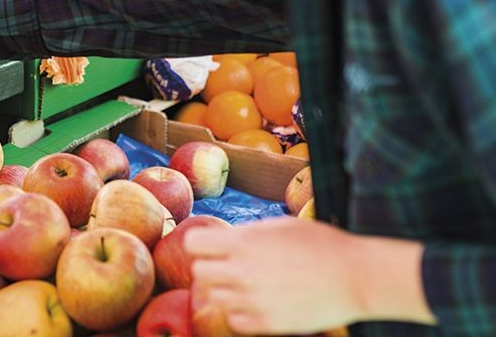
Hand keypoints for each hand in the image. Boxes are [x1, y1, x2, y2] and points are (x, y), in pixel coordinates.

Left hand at [186, 217, 365, 333]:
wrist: (357, 277)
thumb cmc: (322, 244)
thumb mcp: (281, 225)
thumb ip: (248, 233)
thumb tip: (224, 239)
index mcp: (243, 242)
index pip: (193, 243)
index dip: (201, 243)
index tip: (213, 245)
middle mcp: (242, 271)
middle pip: (199, 272)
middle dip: (211, 266)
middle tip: (231, 264)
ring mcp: (253, 300)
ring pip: (214, 297)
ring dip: (226, 290)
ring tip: (251, 283)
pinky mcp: (266, 323)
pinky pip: (234, 320)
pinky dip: (241, 312)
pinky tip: (259, 302)